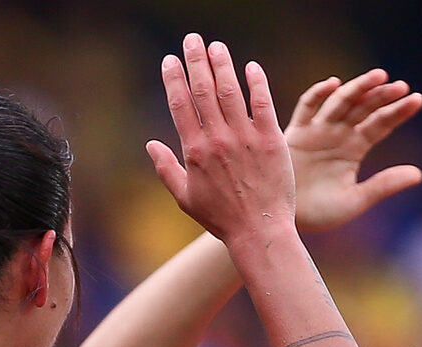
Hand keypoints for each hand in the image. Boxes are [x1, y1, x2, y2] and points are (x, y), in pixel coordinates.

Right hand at [148, 34, 293, 245]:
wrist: (260, 231)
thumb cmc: (222, 219)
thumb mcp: (186, 199)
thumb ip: (166, 169)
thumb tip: (150, 144)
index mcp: (195, 151)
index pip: (180, 105)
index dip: (173, 78)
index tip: (170, 60)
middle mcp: (218, 139)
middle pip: (203, 90)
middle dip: (196, 61)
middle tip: (192, 39)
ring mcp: (246, 138)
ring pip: (231, 91)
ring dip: (222, 65)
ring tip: (217, 46)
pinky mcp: (271, 140)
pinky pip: (263, 104)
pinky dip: (257, 83)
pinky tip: (251, 67)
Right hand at [285, 70, 421, 232]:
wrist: (283, 220)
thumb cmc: (319, 214)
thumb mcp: (356, 200)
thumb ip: (384, 185)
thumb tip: (419, 174)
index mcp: (354, 149)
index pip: (380, 124)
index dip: (398, 112)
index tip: (417, 99)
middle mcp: (338, 135)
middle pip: (363, 108)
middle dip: (381, 96)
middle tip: (401, 85)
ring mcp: (317, 131)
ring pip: (340, 102)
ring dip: (358, 88)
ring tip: (379, 76)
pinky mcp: (295, 133)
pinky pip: (307, 108)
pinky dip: (318, 94)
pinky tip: (334, 83)